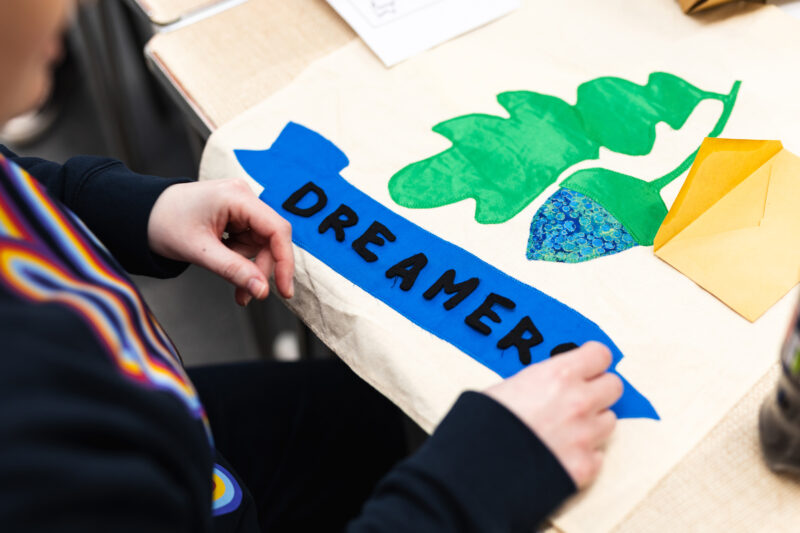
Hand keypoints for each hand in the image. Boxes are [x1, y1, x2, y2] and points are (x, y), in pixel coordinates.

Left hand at [147, 179, 293, 305]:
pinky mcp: (237, 216)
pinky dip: (242, 261)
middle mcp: (244, 197)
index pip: (277, 229)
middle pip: (271, 240)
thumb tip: (262, 290)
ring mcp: (242, 206)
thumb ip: (233, 270)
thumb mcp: (199, 251)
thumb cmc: (162, 223)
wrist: (141, 214)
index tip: (284, 290)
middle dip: (260, 270)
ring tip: (234, 287)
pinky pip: (250, 243)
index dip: (285, 261)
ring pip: (262, 246)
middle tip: (247, 295)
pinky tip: (227, 267)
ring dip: (250, 269)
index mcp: (237, 196)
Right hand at [483, 342, 621, 487]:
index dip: (593, 360)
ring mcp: (586, 436)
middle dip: (598, 390)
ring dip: (592, 422)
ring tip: (567, 429)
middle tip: (580, 396)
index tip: (588, 364)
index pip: (600, 355)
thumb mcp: (507, 386)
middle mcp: (579, 401)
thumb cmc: (483, 424)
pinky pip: (598, 455)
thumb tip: (547, 383)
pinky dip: (585, 454)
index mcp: (559, 375)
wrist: (478, 467)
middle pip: (614, 386)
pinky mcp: (585, 467)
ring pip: (609, 421)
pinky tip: (563, 453)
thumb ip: (539, 381)